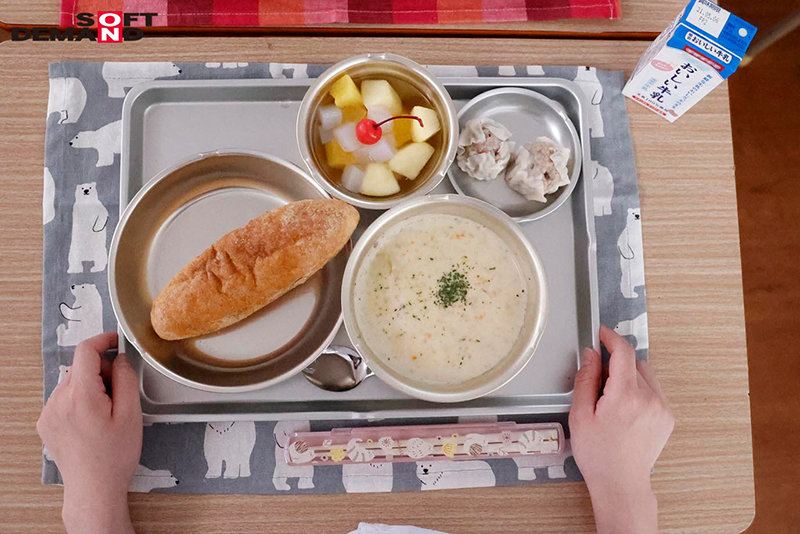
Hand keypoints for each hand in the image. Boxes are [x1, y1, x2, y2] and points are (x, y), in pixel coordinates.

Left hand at [37, 332, 141, 533]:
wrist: (93, 489)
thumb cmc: (114, 456)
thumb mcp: (131, 414)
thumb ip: (126, 379)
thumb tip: (120, 358)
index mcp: (80, 396)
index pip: (86, 350)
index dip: (104, 340)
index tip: (117, 341)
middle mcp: (58, 401)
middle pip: (81, 367)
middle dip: (103, 371)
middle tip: (121, 394)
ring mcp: (48, 412)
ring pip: (73, 382)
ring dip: (91, 386)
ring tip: (107, 413)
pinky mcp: (46, 422)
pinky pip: (64, 397)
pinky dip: (80, 399)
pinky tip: (93, 420)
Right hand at [569, 326, 673, 533]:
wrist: (621, 483)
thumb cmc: (597, 453)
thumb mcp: (579, 415)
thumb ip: (585, 380)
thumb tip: (591, 355)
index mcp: (624, 396)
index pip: (623, 352)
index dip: (610, 337)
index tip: (601, 333)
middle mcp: (649, 398)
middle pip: (635, 361)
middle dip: (617, 362)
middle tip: (599, 381)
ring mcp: (662, 407)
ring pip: (646, 374)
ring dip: (629, 376)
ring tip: (613, 399)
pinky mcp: (668, 416)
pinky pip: (654, 390)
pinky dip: (640, 390)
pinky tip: (626, 410)